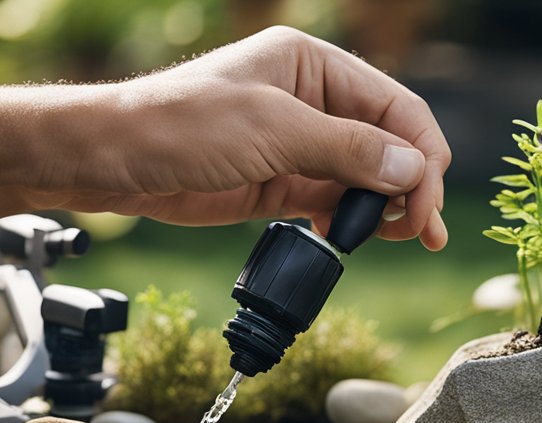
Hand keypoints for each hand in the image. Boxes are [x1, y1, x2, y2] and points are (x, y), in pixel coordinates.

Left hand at [40, 27, 451, 249]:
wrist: (113, 161)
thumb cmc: (179, 125)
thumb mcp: (270, 131)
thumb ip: (345, 150)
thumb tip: (411, 168)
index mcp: (313, 64)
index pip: (393, 107)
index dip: (421, 154)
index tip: (428, 202)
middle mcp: (312, 99)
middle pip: (387, 143)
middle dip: (412, 184)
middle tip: (426, 231)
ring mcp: (297, 144)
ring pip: (365, 176)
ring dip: (386, 208)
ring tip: (404, 238)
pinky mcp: (280, 183)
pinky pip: (333, 202)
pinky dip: (352, 221)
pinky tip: (357, 239)